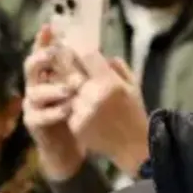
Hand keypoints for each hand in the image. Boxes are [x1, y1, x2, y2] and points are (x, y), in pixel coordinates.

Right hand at [23, 25, 84, 179]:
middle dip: (42, 58)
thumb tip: (94, 50)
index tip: (49, 26)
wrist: (69, 149)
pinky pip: (39, 115)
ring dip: (53, 88)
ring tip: (71, 89)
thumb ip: (82, 72)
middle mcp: (36, 86)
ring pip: (34, 91)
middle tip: (56, 56)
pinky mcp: (32, 123)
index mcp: (47, 75)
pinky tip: (68, 110)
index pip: (43, 52)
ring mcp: (31, 105)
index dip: (43, 40)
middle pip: (30, 66)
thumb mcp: (82, 90)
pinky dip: (54, 111)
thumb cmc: (76, 115)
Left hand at [67, 50, 149, 175]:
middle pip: (70, 71)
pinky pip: (66, 107)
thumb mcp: (132, 85)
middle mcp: (94, 95)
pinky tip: (68, 103)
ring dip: (63, 85)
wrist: (133, 146)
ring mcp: (82, 111)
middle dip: (65, 64)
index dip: (78, 48)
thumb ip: (117, 66)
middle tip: (59, 58)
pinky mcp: (75, 125)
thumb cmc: (134, 113)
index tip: (72, 46)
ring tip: (63, 81)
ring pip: (65, 90)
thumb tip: (100, 54)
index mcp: (110, 82)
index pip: (87, 55)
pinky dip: (67, 104)